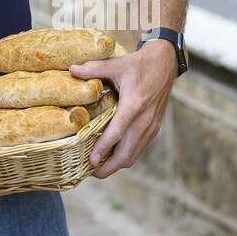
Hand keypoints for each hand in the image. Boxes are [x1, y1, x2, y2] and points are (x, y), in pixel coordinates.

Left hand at [69, 39, 176, 178]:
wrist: (165, 64)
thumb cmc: (138, 64)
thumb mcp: (115, 64)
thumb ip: (93, 68)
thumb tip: (71, 69)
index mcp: (134, 105)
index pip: (117, 133)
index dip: (103, 149)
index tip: (91, 161)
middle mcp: (144, 120)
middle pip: (127, 154)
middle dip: (109, 167)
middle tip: (90, 172)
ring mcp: (151, 126)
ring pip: (134, 155)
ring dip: (117, 164)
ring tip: (99, 167)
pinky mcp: (154, 128)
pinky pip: (139, 148)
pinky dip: (126, 155)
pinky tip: (112, 154)